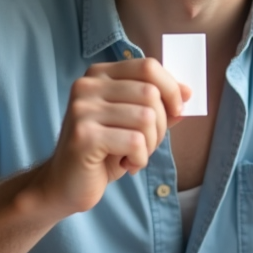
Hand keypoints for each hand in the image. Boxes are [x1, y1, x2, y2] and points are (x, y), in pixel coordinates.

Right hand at [36, 58, 188, 215]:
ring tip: (134, 155)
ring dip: (150, 145)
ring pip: (146, 118)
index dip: (171, 88)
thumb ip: (158, 106)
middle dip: (160, 125)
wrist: (64, 185)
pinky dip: (140, 159)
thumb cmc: (103, 152)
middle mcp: (87, 86)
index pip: (147, 67)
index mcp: (99, 75)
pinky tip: (126, 165)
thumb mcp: (133, 124)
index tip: (177, 111)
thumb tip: (188, 92)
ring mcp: (83, 109)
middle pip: (150, 93)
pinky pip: (135, 142)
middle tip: (146, 145)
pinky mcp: (85, 136)